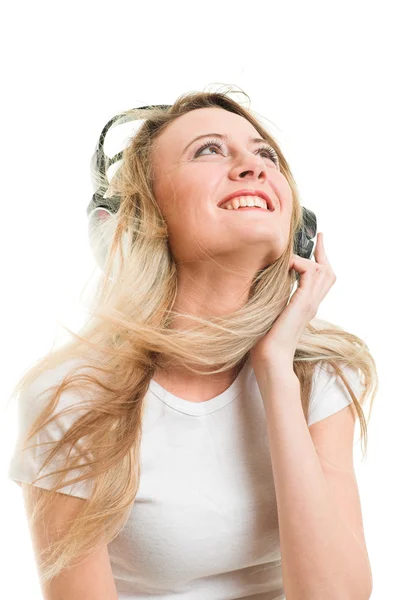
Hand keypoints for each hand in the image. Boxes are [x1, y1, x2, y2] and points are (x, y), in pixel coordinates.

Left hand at [250, 233, 335, 371]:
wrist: (270, 359)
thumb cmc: (263, 341)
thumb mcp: (268, 312)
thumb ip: (271, 295)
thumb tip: (261, 277)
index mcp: (305, 306)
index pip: (321, 280)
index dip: (321, 259)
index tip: (317, 241)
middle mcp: (312, 303)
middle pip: (328, 273)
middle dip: (322, 253)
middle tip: (317, 237)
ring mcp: (310, 303)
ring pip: (324, 271)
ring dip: (307, 259)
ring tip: (290, 259)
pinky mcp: (304, 303)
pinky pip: (310, 273)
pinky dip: (299, 264)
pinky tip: (285, 267)